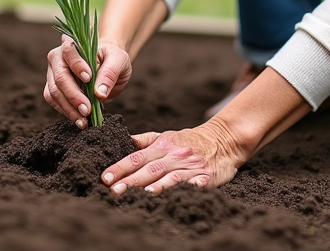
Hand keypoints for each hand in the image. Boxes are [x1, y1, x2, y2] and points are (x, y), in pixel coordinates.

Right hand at [44, 37, 131, 126]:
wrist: (109, 66)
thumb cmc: (112, 58)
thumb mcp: (119, 60)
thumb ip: (110, 72)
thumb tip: (99, 93)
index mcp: (73, 44)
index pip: (69, 51)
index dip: (77, 65)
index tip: (89, 78)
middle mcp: (58, 57)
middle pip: (60, 76)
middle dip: (73, 95)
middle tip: (87, 110)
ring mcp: (53, 73)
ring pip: (54, 92)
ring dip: (69, 108)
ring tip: (84, 120)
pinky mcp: (53, 88)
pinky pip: (54, 101)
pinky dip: (66, 112)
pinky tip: (79, 119)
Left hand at [100, 118, 245, 193]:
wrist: (225, 139)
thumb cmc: (190, 140)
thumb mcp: (167, 135)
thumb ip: (144, 140)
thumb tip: (122, 140)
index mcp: (163, 145)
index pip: (137, 157)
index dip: (120, 167)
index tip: (105, 177)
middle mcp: (175, 155)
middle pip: (150, 168)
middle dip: (131, 180)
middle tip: (114, 190)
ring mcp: (191, 166)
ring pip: (171, 176)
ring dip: (155, 186)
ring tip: (140, 194)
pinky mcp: (206, 177)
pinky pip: (195, 183)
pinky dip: (185, 188)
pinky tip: (176, 195)